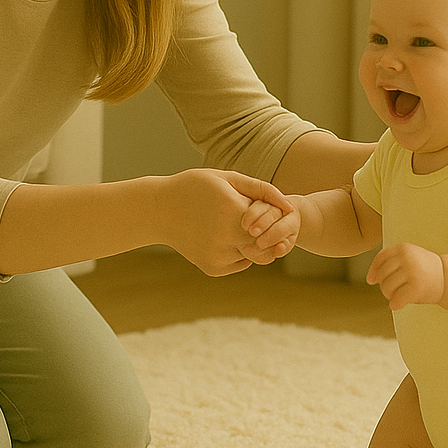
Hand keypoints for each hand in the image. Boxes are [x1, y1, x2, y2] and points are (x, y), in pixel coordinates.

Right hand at [160, 169, 296, 275]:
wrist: (158, 210)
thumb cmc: (194, 187)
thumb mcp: (227, 178)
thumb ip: (261, 189)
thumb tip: (289, 206)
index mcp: (233, 212)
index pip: (274, 221)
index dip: (272, 213)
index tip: (263, 207)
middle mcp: (227, 238)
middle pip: (268, 244)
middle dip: (268, 233)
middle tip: (255, 221)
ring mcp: (219, 256)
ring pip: (254, 255)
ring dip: (252, 243)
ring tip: (234, 225)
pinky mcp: (212, 268)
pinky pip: (239, 263)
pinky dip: (238, 252)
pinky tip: (220, 235)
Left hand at [366, 242, 442, 310]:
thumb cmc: (424, 270)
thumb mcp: (407, 258)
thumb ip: (388, 264)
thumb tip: (370, 279)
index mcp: (403, 248)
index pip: (380, 259)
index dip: (373, 271)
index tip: (371, 281)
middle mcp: (407, 257)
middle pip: (382, 275)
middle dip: (384, 285)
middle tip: (394, 290)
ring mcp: (412, 271)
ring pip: (387, 288)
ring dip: (390, 295)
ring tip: (399, 295)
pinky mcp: (416, 287)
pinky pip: (396, 300)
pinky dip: (395, 304)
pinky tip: (398, 305)